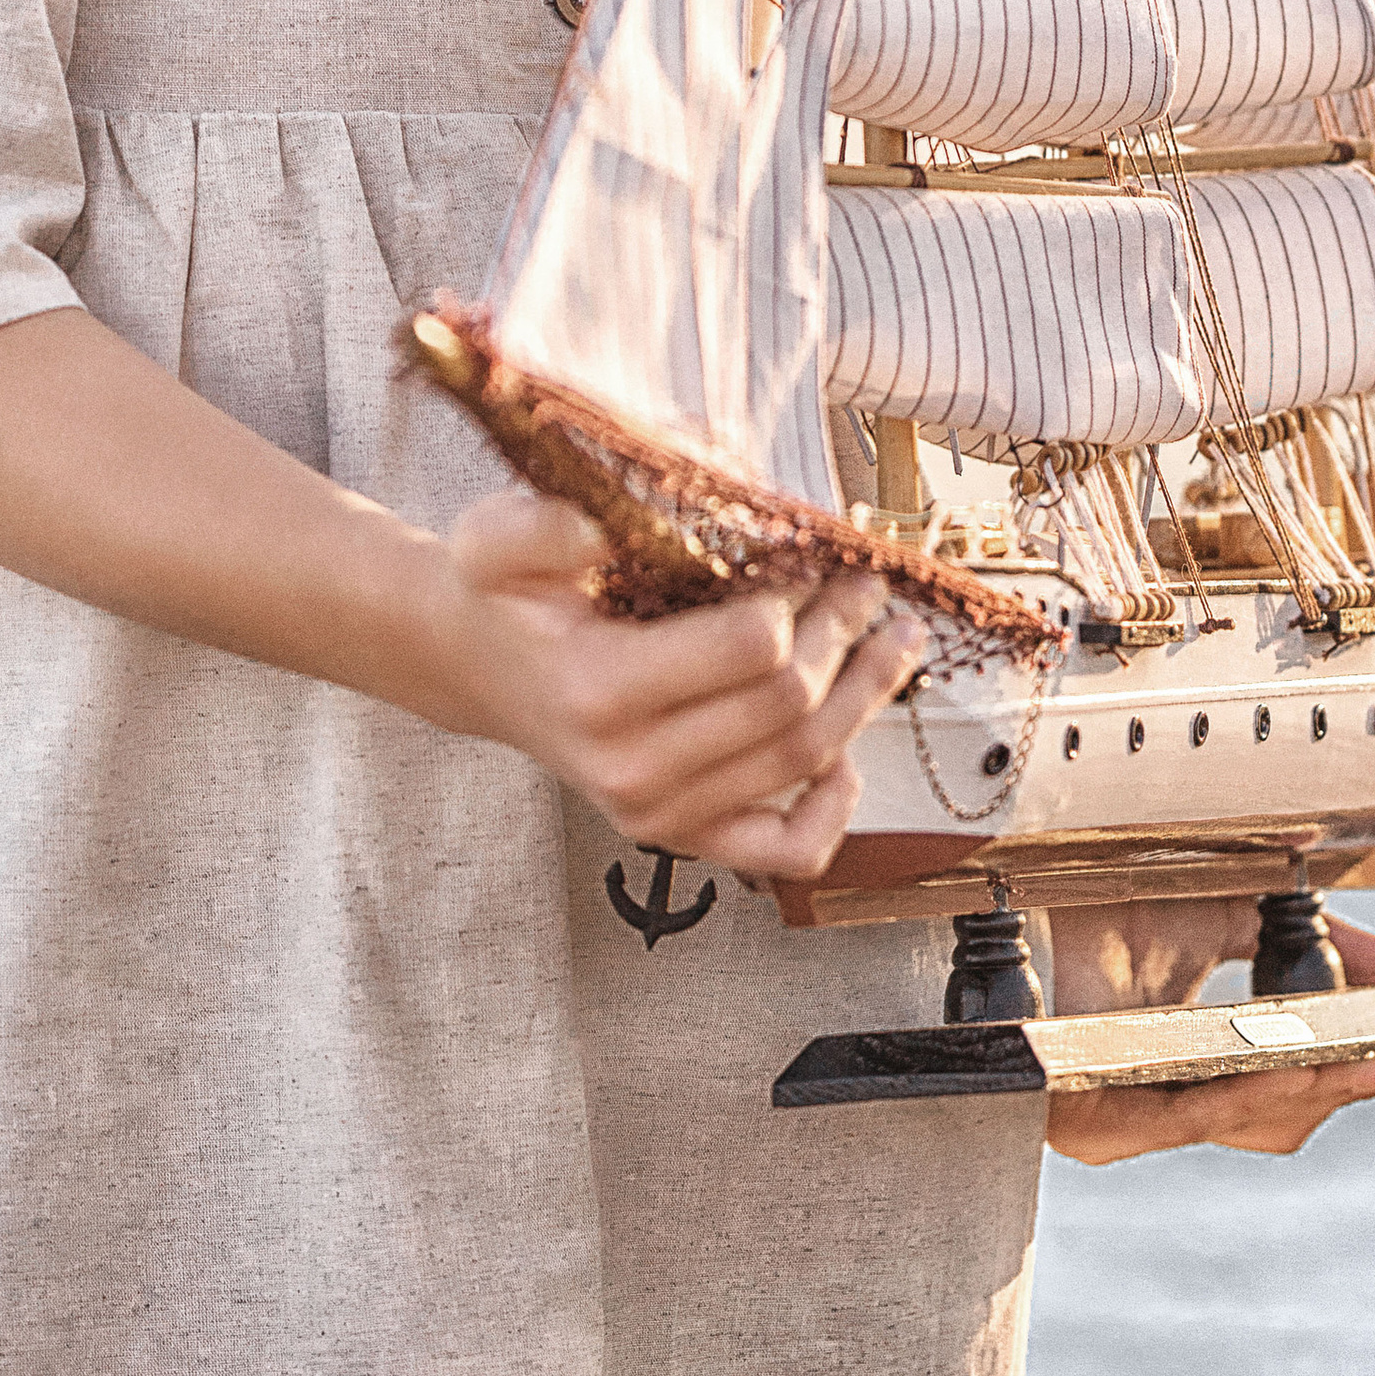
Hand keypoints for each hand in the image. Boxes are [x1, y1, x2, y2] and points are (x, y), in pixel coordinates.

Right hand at [437, 491, 927, 879]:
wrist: (478, 664)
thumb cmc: (502, 596)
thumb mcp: (492, 539)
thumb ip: (537, 527)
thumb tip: (600, 529)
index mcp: (599, 690)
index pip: (752, 650)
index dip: (802, 598)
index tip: (812, 554)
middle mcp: (633, 768)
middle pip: (790, 703)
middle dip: (847, 635)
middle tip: (867, 583)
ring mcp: (660, 815)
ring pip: (804, 761)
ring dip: (865, 697)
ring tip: (896, 639)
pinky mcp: (680, 836)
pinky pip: (785, 848)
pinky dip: (835, 809)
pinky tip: (852, 754)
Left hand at [1044, 907, 1374, 1165]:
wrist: (999, 879)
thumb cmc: (1091, 896)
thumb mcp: (1219, 911)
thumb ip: (1303, 941)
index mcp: (1185, 1062)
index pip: (1283, 1086)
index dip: (1353, 1074)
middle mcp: (1152, 1098)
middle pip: (1270, 1115)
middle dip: (1345, 1088)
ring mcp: (1114, 1115)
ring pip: (1232, 1117)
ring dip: (1308, 1090)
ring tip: (1370, 1062)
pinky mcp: (1077, 1115)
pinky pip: (1176, 1113)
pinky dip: (1239, 1089)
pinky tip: (1288, 1068)